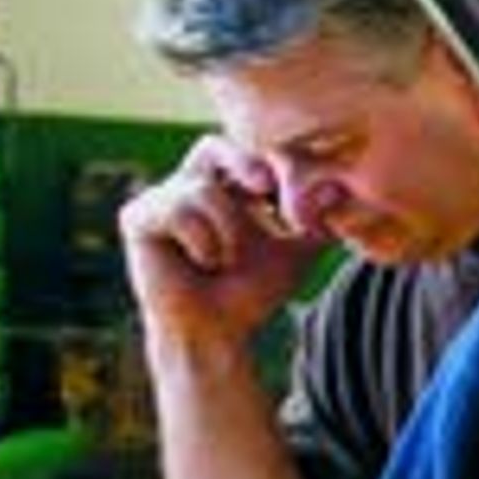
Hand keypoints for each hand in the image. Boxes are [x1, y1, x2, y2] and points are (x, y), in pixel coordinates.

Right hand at [122, 135, 323, 362]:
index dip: (274, 163)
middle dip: (245, 163)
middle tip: (266, 186)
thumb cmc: (252, 289)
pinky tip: (204, 263)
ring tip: (228, 260)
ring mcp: (159, 197)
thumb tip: (341, 189)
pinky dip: (204, 241)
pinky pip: (177, 211)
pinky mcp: (137, 217)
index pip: (248, 151)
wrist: (218, 331)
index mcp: (224, 185)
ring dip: (231, 229)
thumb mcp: (296, 249)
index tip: (304, 192)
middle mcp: (188, 184)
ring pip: (204, 189)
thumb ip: (317, 219)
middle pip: (214, 146)